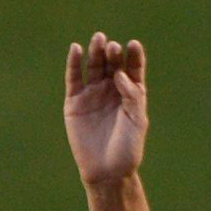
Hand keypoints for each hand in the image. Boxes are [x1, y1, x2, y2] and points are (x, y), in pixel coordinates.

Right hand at [65, 33, 148, 185]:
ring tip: (99, 40)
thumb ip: (132, 96)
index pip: (132, 70)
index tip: (134, 45)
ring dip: (95, 52)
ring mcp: (92, 93)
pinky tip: (76, 49)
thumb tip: (120, 74)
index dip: (133, 57)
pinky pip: (74, 77)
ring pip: (94, 66)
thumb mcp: (137, 122)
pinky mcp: (75, 100)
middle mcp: (111, 90)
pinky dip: (74, 63)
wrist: (107, 171)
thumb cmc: (127, 149)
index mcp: (130, 95)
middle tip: (113, 47)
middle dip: (113, 54)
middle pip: (112, 64)